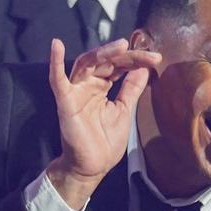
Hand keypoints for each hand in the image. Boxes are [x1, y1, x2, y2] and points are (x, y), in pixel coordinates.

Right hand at [46, 38, 160, 209]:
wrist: (93, 166)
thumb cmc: (105, 141)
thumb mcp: (124, 110)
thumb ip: (131, 89)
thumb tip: (144, 69)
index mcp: (102, 87)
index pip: (118, 66)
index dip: (135, 60)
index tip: (155, 57)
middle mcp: (87, 85)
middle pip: (104, 61)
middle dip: (124, 55)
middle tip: (144, 51)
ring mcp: (75, 91)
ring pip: (86, 64)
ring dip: (102, 53)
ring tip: (120, 45)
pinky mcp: (65, 102)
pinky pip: (57, 80)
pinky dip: (55, 62)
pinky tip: (57, 45)